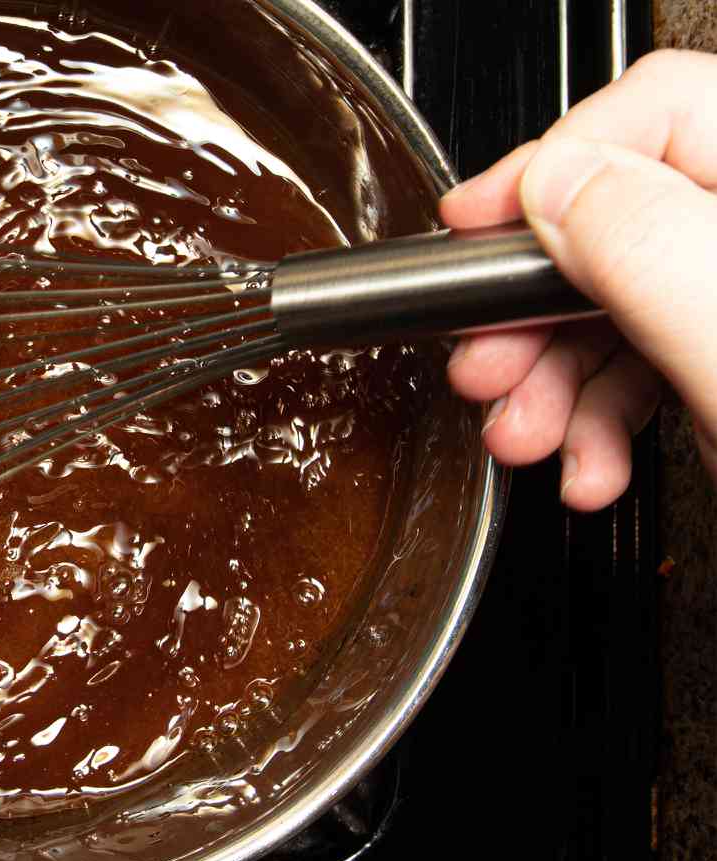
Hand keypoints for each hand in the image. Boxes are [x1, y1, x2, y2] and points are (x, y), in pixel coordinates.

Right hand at [441, 50, 716, 506]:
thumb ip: (644, 244)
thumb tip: (556, 186)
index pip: (659, 114)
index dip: (554, 168)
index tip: (477, 231)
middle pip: (623, 221)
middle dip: (537, 308)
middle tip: (488, 366)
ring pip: (621, 312)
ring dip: (555, 386)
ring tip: (529, 441)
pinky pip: (647, 377)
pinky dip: (600, 430)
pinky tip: (590, 470)